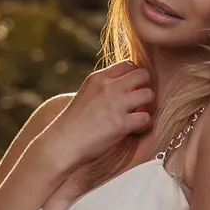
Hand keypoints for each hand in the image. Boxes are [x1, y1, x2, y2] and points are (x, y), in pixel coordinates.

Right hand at [39, 60, 153, 170]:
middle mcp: (107, 87)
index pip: (129, 65)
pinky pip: (146, 118)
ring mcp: (114, 104)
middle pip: (143, 75)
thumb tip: (129, 88)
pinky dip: (144, 125)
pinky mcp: (120, 124)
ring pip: (148, 94)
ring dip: (148, 106)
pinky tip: (134, 130)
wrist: (61, 144)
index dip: (135, 77)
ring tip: (138, 116)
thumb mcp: (86, 95)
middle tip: (140, 102)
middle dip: (146, 88)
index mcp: (98, 78)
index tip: (132, 90)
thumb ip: (104, 88)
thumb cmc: (74, 123)